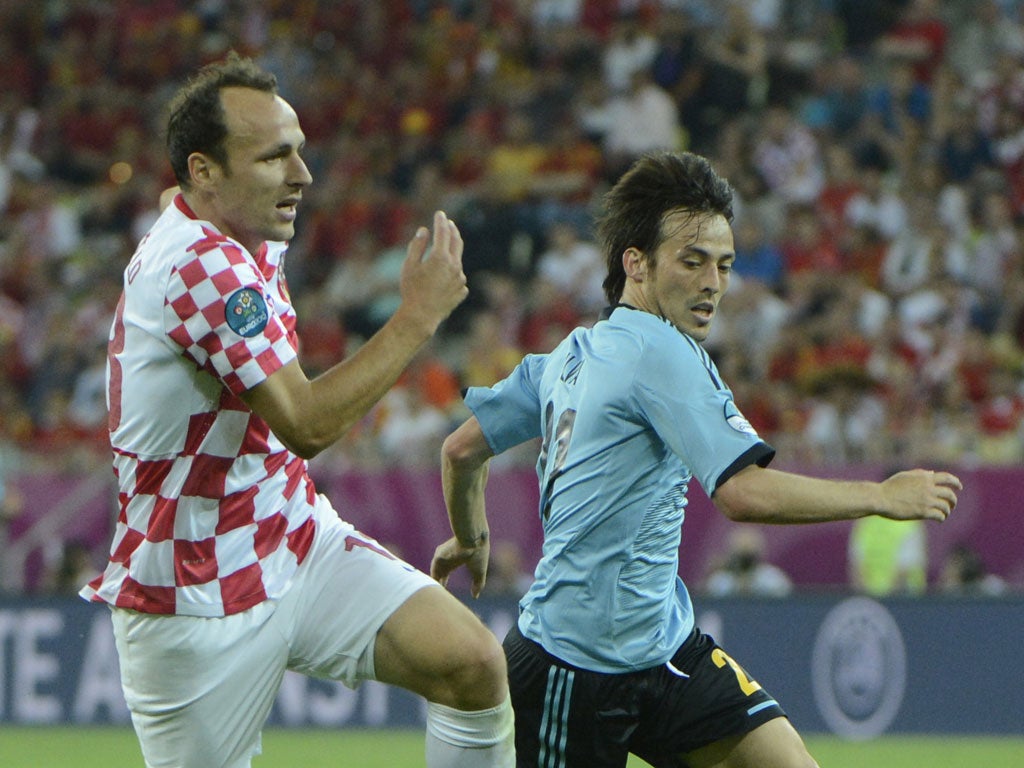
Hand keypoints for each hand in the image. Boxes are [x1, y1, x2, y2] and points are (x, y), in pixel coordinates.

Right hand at [397, 210, 468, 333]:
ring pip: (458, 260)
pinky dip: (452, 273)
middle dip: (452, 231)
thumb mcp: (409, 265)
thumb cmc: (411, 290)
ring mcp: (460, 279)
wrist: (421, 316)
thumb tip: (424, 231)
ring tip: (444, 251)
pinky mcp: (462, 290)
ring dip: (451, 253)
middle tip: (449, 224)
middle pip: (456, 242)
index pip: (443, 232)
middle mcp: (454, 266)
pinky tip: (444, 278)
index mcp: (440, 257)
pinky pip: (458, 277)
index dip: (440, 221)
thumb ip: (417, 246)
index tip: (440, 214)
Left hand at [431, 536, 489, 598]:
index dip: (443, 581)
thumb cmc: (479, 553)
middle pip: (437, 572)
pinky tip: (435, 590)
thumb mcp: (479, 571)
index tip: (443, 589)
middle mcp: (447, 557)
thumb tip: (475, 596)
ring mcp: (442, 556)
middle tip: (435, 596)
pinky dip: (433, 580)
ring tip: (433, 595)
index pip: (445, 571)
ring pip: (434, 572)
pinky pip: (433, 571)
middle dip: (436, 583)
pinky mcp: (439, 555)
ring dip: (433, 583)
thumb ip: (478, 584)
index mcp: (456, 559)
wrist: (475, 539)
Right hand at [879, 469, 961, 521]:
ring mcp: (927, 500)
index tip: (959, 487)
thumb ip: (919, 474)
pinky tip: (939, 519)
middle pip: (949, 494)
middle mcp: (928, 488)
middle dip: (953, 500)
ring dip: (947, 510)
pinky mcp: (923, 512)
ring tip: (945, 513)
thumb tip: (932, 473)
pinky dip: (941, 518)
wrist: (881, 498)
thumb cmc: (889, 487)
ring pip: (946, 506)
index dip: (955, 482)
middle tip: (952, 504)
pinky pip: (939, 515)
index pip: (947, 478)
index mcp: (924, 478)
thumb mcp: (905, 476)